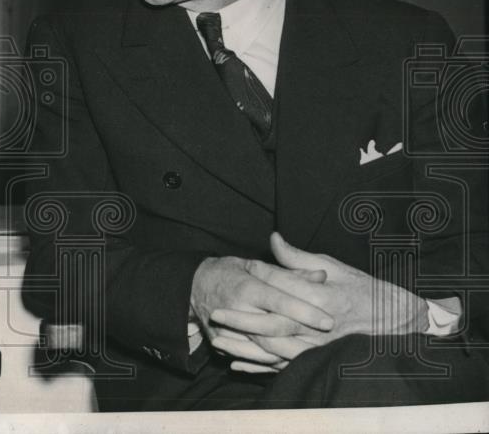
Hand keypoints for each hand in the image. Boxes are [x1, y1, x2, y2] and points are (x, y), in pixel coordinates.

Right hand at [190, 254, 331, 371]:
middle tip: (327, 338)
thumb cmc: (228, 272)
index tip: (328, 320)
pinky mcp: (222, 343)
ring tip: (315, 352)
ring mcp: (226, 330)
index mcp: (245, 287)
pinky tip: (291, 359)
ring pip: (265, 349)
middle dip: (303, 335)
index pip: (279, 301)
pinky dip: (273, 362)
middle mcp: (235, 310)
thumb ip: (288, 272)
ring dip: (291, 353)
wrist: (193, 286)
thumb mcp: (254, 265)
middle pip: (273, 328)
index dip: (304, 311)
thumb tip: (320, 276)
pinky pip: (252, 359)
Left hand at [210, 233, 429, 369]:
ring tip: (218, 341)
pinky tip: (237, 364)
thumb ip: (298, 257)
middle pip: (273, 322)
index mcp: (322, 297)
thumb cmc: (361, 288)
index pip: (283, 286)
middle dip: (242, 320)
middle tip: (215, 312)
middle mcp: (318, 325)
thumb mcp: (333, 266)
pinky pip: (283, 366)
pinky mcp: (315, 359)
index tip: (242, 267)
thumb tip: (273, 239)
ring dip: (245, 347)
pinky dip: (259, 367)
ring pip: (275, 349)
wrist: (391, 319)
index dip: (260, 275)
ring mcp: (317, 346)